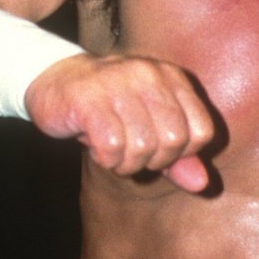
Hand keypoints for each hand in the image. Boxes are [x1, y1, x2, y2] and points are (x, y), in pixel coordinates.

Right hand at [24, 53, 215, 191]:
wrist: (55, 79)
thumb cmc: (110, 108)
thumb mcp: (150, 128)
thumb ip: (179, 156)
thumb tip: (203, 184)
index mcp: (173, 78)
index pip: (202, 131)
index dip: (181, 154)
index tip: (157, 150)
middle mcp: (150, 75)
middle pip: (174, 141)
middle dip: (153, 160)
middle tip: (130, 152)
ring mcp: (120, 83)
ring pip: (143, 147)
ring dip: (125, 162)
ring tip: (112, 149)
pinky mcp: (89, 98)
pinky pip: (112, 147)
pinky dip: (106, 159)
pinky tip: (96, 146)